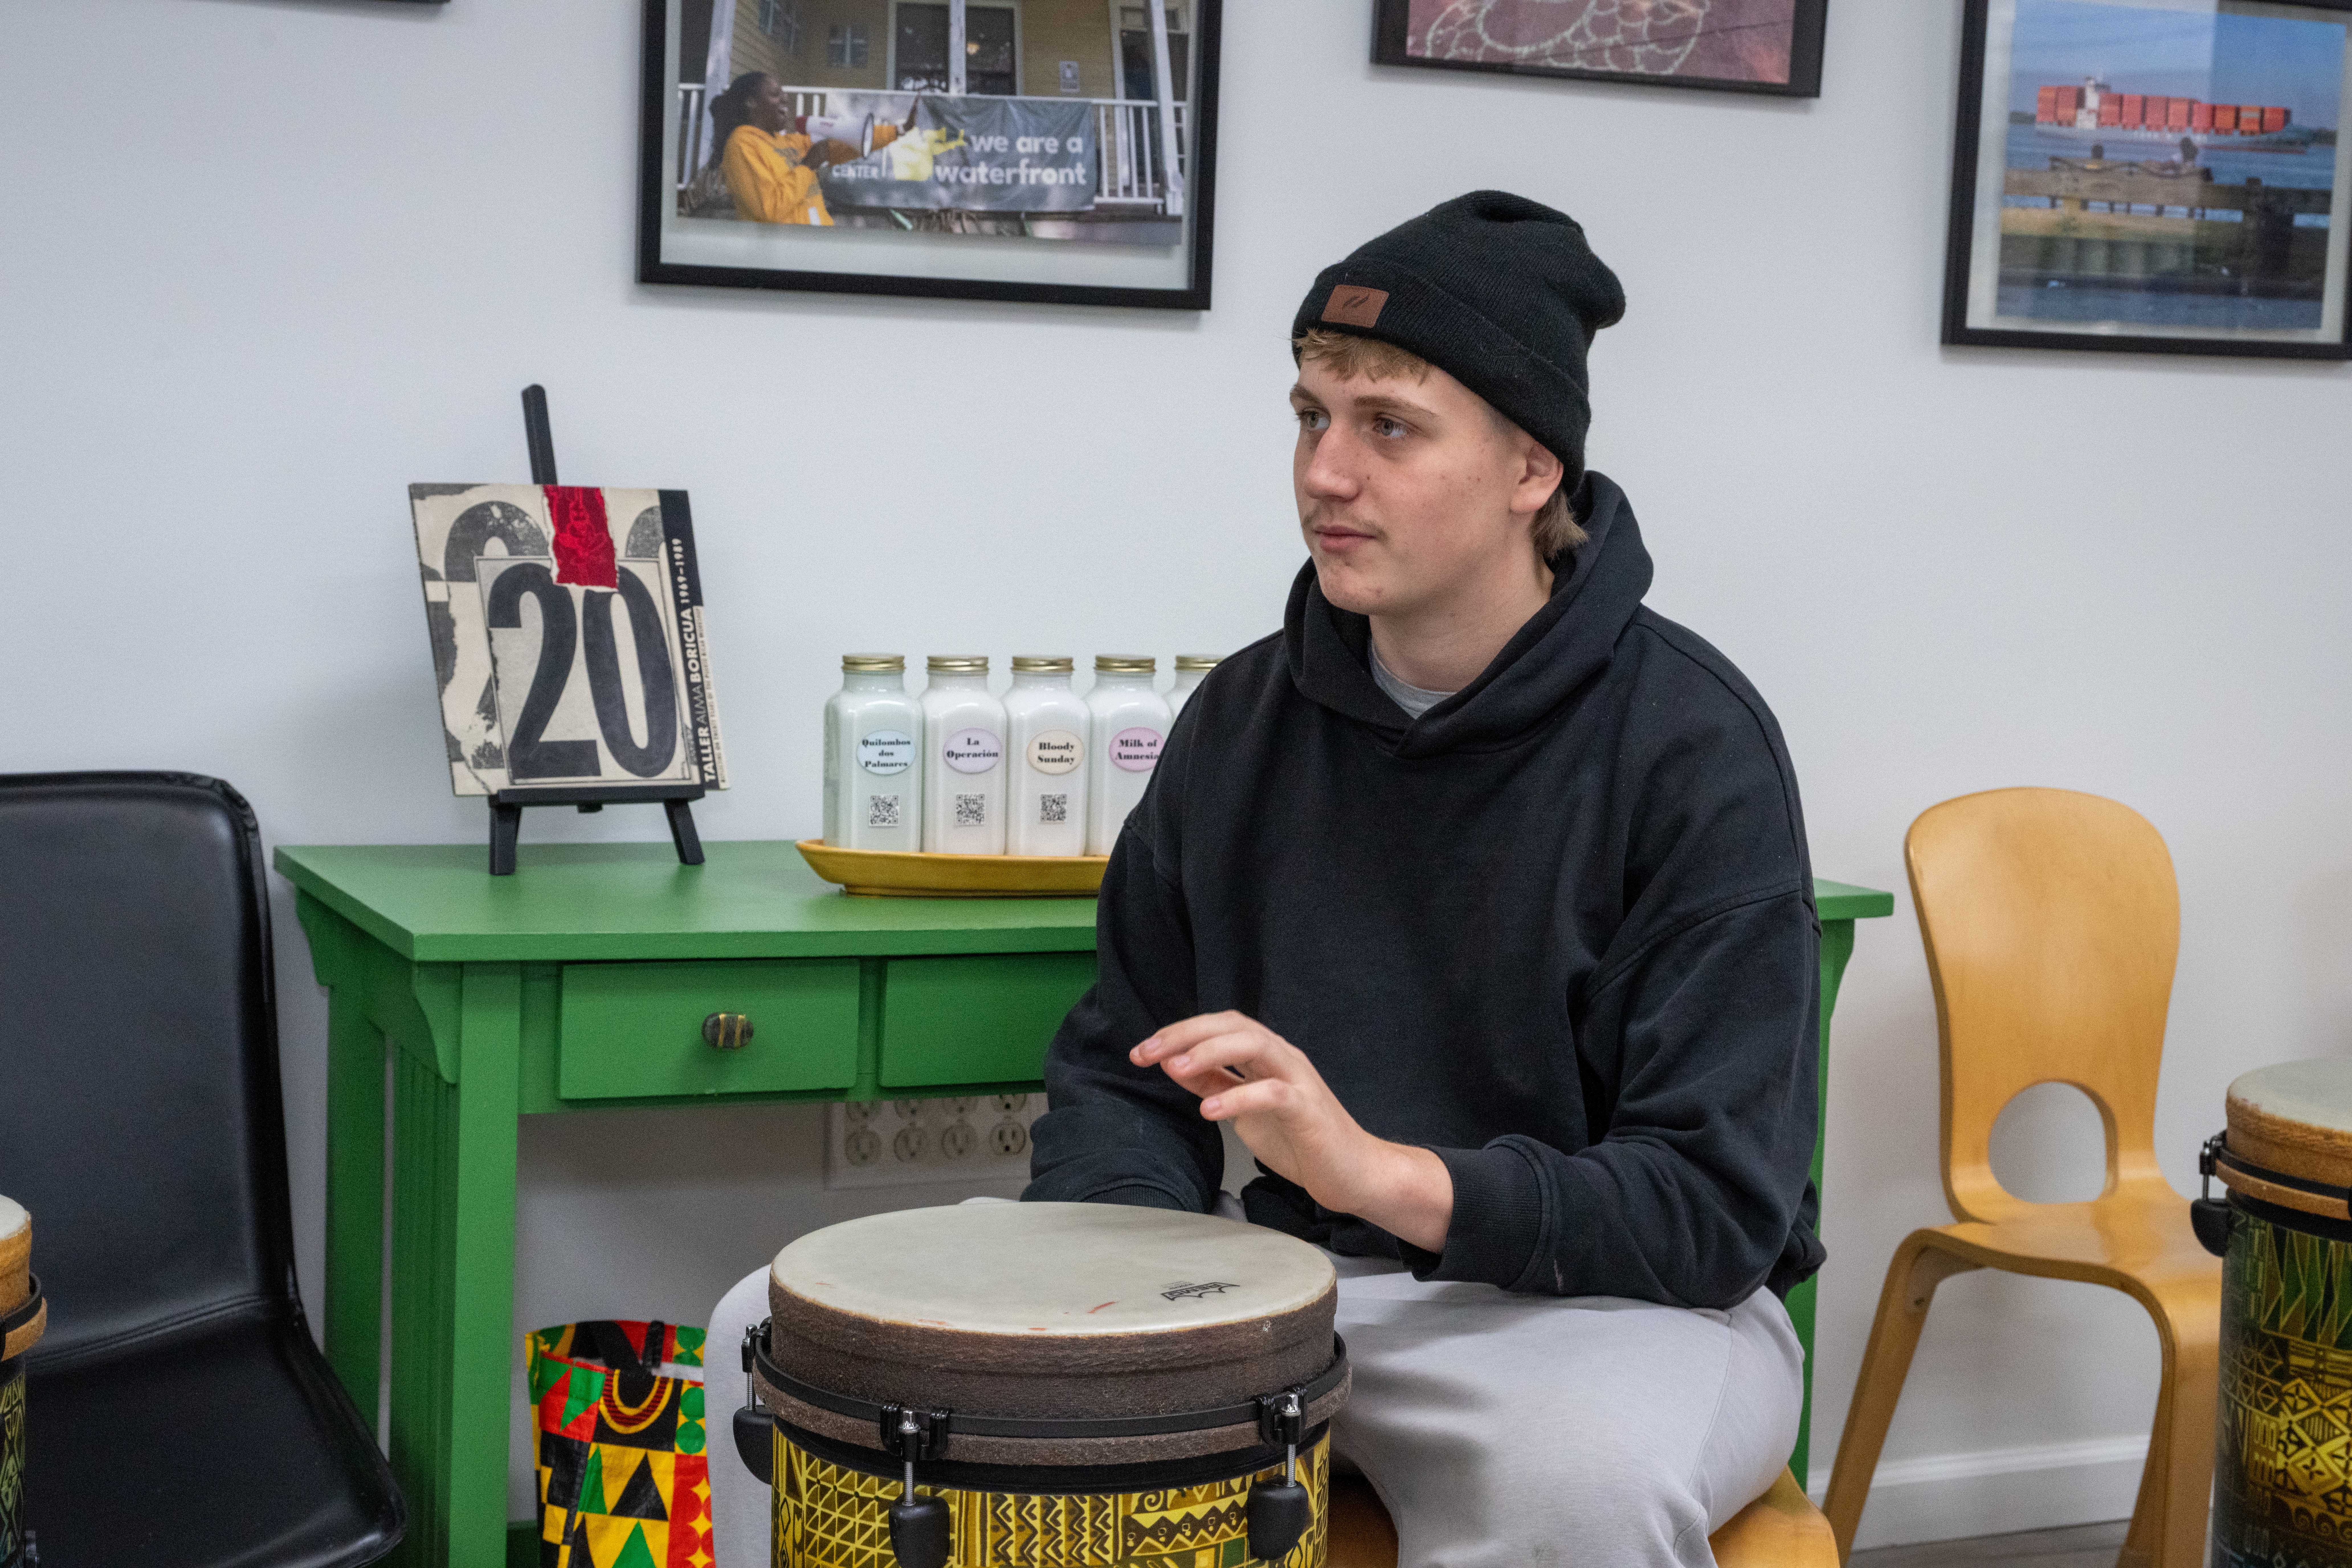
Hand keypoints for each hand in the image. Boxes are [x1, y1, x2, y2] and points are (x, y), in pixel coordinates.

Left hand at [1132, 1012, 1452, 1251]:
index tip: (1141, 1051)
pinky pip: (1273, 1093)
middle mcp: (1283, 1059)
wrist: (1352, 1173)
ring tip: (1175, 1068)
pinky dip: (1239, 1097)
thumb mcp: (1244, 1110)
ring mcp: (1299, 1081)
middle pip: (1234, 1025)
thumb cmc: (1300, 1141)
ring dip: (1211, 1052)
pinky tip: (1209, 1110)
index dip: (1179, 1033)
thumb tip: (1171, 1063)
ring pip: (1256, 1045)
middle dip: (1186, 1034)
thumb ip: (1214, 1084)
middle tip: (1146, 1052)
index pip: (1220, 1027)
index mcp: (1267, 1057)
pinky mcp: (1309, 1109)